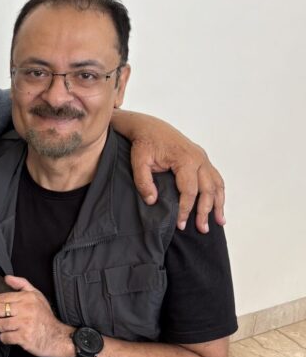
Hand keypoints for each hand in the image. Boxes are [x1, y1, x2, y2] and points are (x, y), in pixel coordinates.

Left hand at [0, 275, 75, 356]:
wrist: (58, 337)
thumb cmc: (45, 317)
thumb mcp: (37, 296)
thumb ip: (22, 284)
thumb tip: (6, 278)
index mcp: (26, 298)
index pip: (0, 298)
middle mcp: (25, 309)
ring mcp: (25, 323)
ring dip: (0, 328)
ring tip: (8, 328)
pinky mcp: (24, 337)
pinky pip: (4, 337)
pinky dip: (5, 338)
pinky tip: (13, 336)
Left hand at [126, 118, 225, 232]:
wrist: (149, 127)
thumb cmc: (144, 144)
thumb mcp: (138, 162)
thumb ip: (143, 182)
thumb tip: (152, 201)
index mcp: (185, 159)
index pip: (189, 191)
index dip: (186, 210)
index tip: (181, 225)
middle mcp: (198, 158)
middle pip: (207, 190)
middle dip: (205, 211)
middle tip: (202, 229)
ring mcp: (202, 158)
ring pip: (216, 184)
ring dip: (218, 204)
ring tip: (219, 222)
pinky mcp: (202, 159)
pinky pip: (215, 178)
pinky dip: (218, 192)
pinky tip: (218, 206)